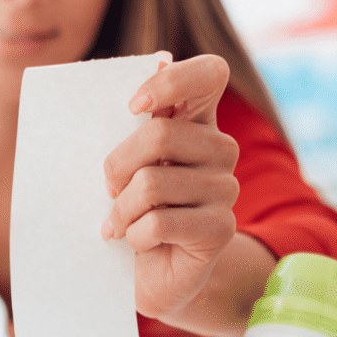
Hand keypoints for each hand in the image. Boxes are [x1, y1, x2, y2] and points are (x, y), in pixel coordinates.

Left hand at [101, 54, 240, 329]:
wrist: (153, 275)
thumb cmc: (134, 212)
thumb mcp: (128, 164)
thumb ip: (136, 124)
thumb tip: (157, 62)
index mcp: (198, 122)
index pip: (210, 73)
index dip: (171, 83)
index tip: (133, 107)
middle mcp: (220, 150)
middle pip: (160, 134)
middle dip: (117, 166)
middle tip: (110, 191)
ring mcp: (226, 189)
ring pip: (152, 183)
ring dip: (121, 210)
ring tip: (120, 223)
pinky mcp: (220, 229)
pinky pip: (158, 222)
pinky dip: (133, 235)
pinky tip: (136, 242)